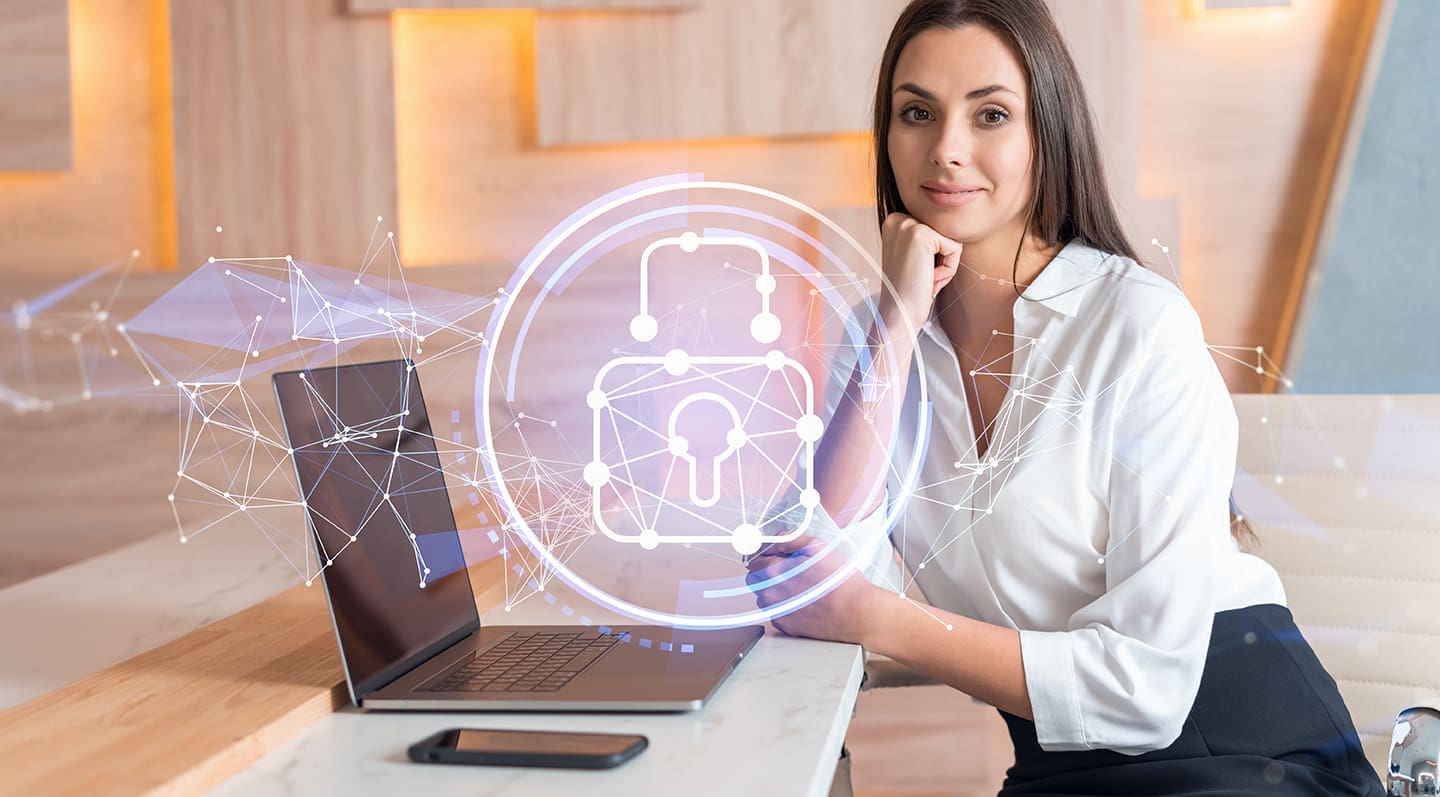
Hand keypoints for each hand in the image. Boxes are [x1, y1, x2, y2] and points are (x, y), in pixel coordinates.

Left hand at [744, 534, 886, 644]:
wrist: (855, 612)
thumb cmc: (839, 581)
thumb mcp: (817, 547)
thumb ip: (790, 540)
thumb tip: (776, 539)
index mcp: (774, 571)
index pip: (754, 558)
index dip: (765, 554)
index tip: (774, 554)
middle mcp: (769, 594)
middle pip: (754, 578)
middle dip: (766, 572)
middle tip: (788, 569)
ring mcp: (776, 611)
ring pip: (764, 596)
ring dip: (774, 590)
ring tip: (799, 586)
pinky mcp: (785, 626)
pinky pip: (776, 611)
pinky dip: (784, 605)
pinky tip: (802, 601)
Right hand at [878, 212, 962, 332]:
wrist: (898, 313)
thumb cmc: (909, 290)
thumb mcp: (914, 256)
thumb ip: (926, 237)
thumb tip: (953, 222)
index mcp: (894, 221)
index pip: (937, 230)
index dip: (933, 255)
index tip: (916, 271)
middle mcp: (898, 219)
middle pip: (945, 232)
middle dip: (940, 258)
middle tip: (921, 277)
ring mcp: (908, 225)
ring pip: (951, 240)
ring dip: (945, 265)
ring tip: (925, 278)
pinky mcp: (922, 235)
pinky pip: (955, 248)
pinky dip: (949, 269)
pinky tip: (929, 279)